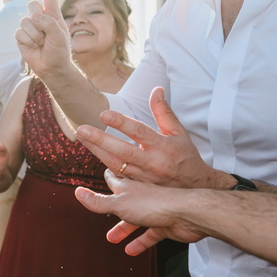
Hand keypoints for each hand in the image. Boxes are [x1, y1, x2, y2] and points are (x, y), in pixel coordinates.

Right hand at [15, 0, 71, 78]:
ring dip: (35, 35)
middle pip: (32, 6)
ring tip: (41, 44)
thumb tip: (34, 17)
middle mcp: (40, 18)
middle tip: (46, 34)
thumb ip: (49, 23)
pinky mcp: (20, 36)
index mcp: (52, 14)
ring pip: (25, 22)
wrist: (52, 68)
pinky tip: (33, 47)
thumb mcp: (60, 36)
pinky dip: (27, 41)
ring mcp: (29, 26)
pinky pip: (19, 33)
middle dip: (39, 20)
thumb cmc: (60, 51)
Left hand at [75, 87, 232, 189]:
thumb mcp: (179, 133)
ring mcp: (144, 177)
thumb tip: (156, 90)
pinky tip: (91, 151)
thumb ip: (164, 112)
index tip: (104, 114)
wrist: (195, 187)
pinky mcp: (138, 186)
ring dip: (96, 151)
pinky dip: (104, 163)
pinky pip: (117, 175)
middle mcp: (153, 162)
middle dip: (100, 140)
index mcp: (164, 146)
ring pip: (116, 164)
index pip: (140, 132)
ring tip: (81, 137)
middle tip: (82, 129)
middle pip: (123, 150)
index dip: (121, 123)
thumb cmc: (185, 155)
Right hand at [75, 170, 207, 255]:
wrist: (187, 214)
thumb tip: (77, 192)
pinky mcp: (164, 224)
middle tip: (100, 210)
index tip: (100, 172)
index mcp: (128, 188)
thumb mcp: (119, 204)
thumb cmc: (154, 204)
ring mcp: (153, 210)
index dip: (106, 176)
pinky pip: (150, 235)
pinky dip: (141, 242)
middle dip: (111, 207)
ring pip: (135, 220)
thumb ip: (98, 201)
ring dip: (124, 228)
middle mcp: (140, 197)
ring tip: (111, 238)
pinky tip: (131, 250)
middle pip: (122, 201)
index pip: (113, 178)